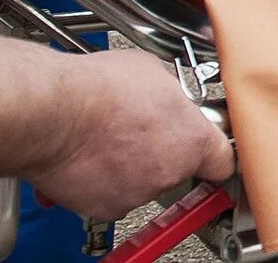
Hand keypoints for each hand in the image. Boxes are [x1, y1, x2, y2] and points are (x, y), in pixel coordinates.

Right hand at [31, 50, 233, 219]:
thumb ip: (172, 91)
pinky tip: (91, 155)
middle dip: (162, 151)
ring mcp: (137, 193)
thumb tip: (169, 92)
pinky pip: (111, 194)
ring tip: (108, 138)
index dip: (213, 152)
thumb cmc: (98, 89)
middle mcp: (170, 172)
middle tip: (139, 129)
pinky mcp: (105, 207)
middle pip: (178, 168)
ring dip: (130, 165)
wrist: (54, 113)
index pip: (223, 160)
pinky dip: (102, 180)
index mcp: (192, 139)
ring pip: (143, 182)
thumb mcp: (153, 70)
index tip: (206, 149)